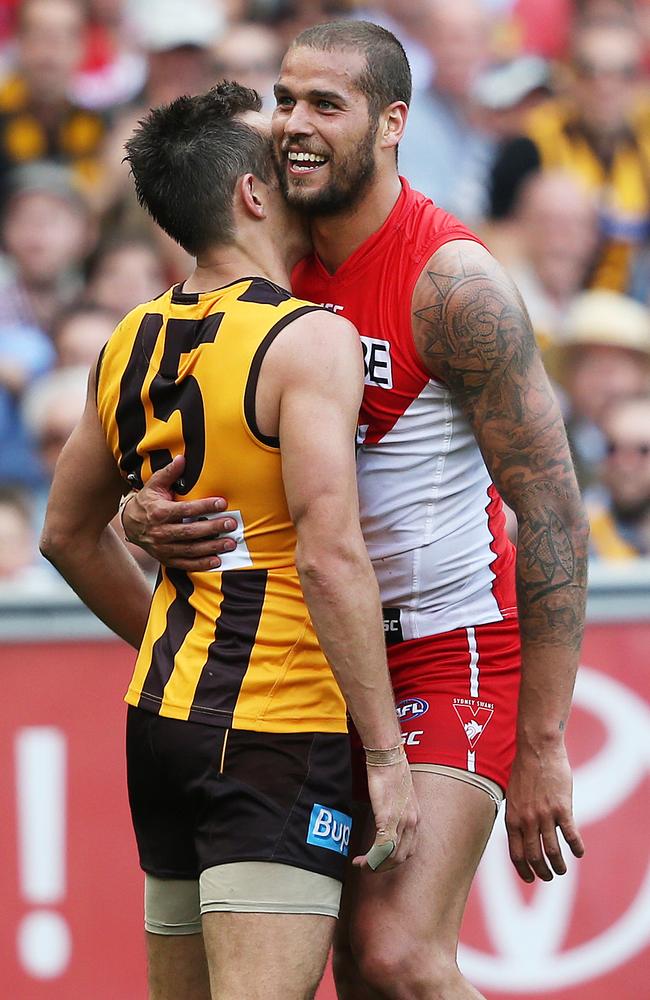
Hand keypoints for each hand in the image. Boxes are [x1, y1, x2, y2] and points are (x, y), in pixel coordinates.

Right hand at [121, 456, 237, 570]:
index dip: (205, 506)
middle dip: (213, 528)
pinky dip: (201, 564)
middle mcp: (160, 532)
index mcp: (159, 512)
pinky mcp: (166, 558)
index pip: (186, 509)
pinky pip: (185, 563)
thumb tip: (182, 458)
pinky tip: (216, 561)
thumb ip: (169, 473)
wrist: (129, 524)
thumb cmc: (146, 502)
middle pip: (190, 531)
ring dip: (211, 547)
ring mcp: (163, 548)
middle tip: (231, 524)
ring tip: (229, 543)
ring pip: (190, 549)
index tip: (222, 503)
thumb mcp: (154, 485)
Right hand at [353, 755, 418, 871]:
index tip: (378, 861)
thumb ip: (396, 812)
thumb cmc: (390, 772)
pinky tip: (361, 859)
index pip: (409, 850)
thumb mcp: (399, 796)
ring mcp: (401, 821)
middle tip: (367, 867)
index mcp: (416, 818)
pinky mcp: (387, 817)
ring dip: (375, 865)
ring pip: (391, 856)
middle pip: (401, 858)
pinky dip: (371, 858)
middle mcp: (412, 822)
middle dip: (383, 867)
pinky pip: (381, 847)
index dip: (393, 861)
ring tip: (361, 865)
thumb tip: (386, 823)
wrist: (387, 757)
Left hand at [505, 739, 583, 882]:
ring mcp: (544, 815)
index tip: (530, 878)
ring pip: (552, 851)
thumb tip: (520, 832)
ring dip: (559, 865)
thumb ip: (517, 815)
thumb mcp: (513, 795)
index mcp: (512, 818)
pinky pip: (571, 836)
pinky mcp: (562, 808)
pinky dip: (576, 848)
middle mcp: (527, 820)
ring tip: (562, 869)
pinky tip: (579, 852)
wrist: (537, 749)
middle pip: (534, 856)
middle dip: (542, 872)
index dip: (523, 869)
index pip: (516, 853)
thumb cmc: (524, 769)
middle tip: (549, 876)